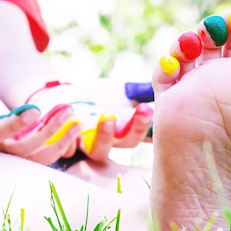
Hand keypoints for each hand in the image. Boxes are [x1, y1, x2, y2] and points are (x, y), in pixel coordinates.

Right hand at [0, 49, 79, 163]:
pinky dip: (60, 142)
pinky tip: (75, 124)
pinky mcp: (19, 142)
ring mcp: (6, 144)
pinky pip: (42, 152)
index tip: (34, 109)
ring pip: (34, 156)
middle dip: (47, 132)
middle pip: (20, 149)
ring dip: (59, 140)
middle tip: (68, 109)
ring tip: (77, 120)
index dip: (12, 125)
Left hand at [24, 79, 153, 161]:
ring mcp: (86, 146)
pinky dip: (69, 137)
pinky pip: (66, 148)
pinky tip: (72, 121)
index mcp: (125, 130)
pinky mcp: (62, 146)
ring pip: (98, 151)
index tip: (157, 106)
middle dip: (136, 127)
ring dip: (105, 136)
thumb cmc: (95, 98)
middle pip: (127, 143)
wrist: (59, 100)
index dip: (151, 124)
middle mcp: (109, 142)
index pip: (144, 130)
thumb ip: (142, 91)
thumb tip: (170, 80)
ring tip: (108, 117)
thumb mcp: (120, 91)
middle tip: (145, 109)